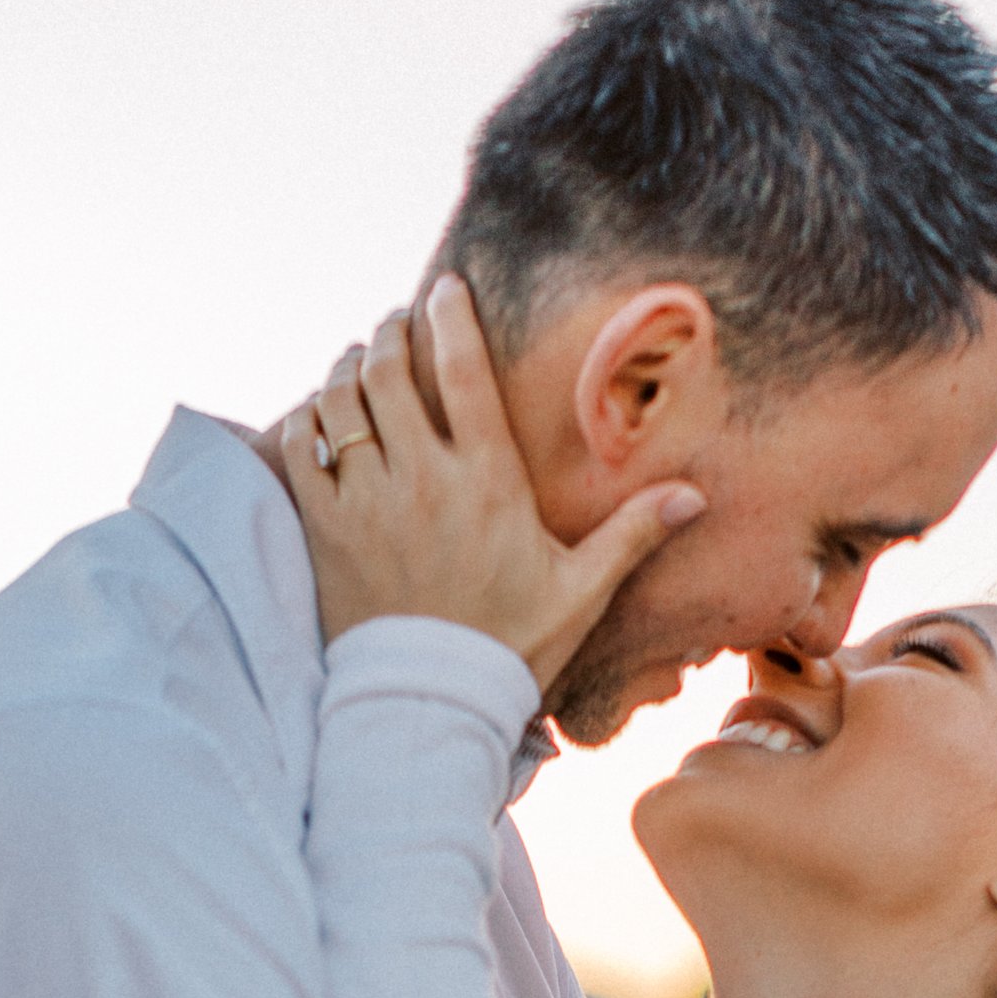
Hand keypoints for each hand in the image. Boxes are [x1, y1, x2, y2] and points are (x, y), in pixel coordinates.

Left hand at [279, 276, 702, 699]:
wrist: (433, 710)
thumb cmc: (511, 649)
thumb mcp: (580, 591)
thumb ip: (633, 534)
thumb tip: (696, 496)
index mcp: (488, 480)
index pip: (464, 368)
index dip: (451, 314)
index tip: (445, 287)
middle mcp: (424, 478)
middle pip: (391, 367)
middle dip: (392, 331)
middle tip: (398, 325)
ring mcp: (368, 502)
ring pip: (341, 398)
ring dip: (348, 368)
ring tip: (360, 363)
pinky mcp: (325, 532)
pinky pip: (300, 448)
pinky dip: (305, 419)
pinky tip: (320, 415)